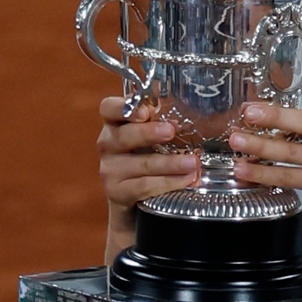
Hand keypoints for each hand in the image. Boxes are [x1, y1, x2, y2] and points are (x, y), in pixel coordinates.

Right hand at [97, 97, 198, 239]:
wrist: (131, 194)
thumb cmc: (145, 153)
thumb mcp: (150, 134)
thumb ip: (159, 121)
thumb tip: (183, 115)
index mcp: (115, 122)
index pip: (108, 108)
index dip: (122, 108)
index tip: (144, 112)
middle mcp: (107, 144)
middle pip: (123, 136)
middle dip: (148, 133)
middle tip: (171, 131)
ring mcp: (110, 169)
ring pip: (141, 164)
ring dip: (170, 163)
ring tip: (193, 162)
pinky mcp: (118, 192)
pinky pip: (145, 186)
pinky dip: (169, 182)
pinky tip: (187, 179)